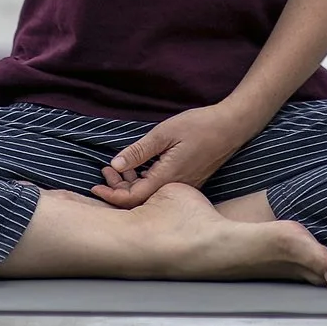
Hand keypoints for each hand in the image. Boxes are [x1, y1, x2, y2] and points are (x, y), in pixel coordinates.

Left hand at [92, 101, 258, 206]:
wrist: (232, 126)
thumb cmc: (199, 126)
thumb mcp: (164, 133)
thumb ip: (139, 151)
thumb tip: (115, 165)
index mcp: (168, 178)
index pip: (133, 198)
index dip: (111, 196)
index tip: (95, 188)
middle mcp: (176, 187)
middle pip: (140, 199)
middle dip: (118, 188)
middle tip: (104, 172)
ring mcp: (184, 185)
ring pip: (151, 193)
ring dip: (131, 183)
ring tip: (116, 167)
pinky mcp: (189, 180)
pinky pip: (161, 187)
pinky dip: (145, 179)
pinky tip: (138, 167)